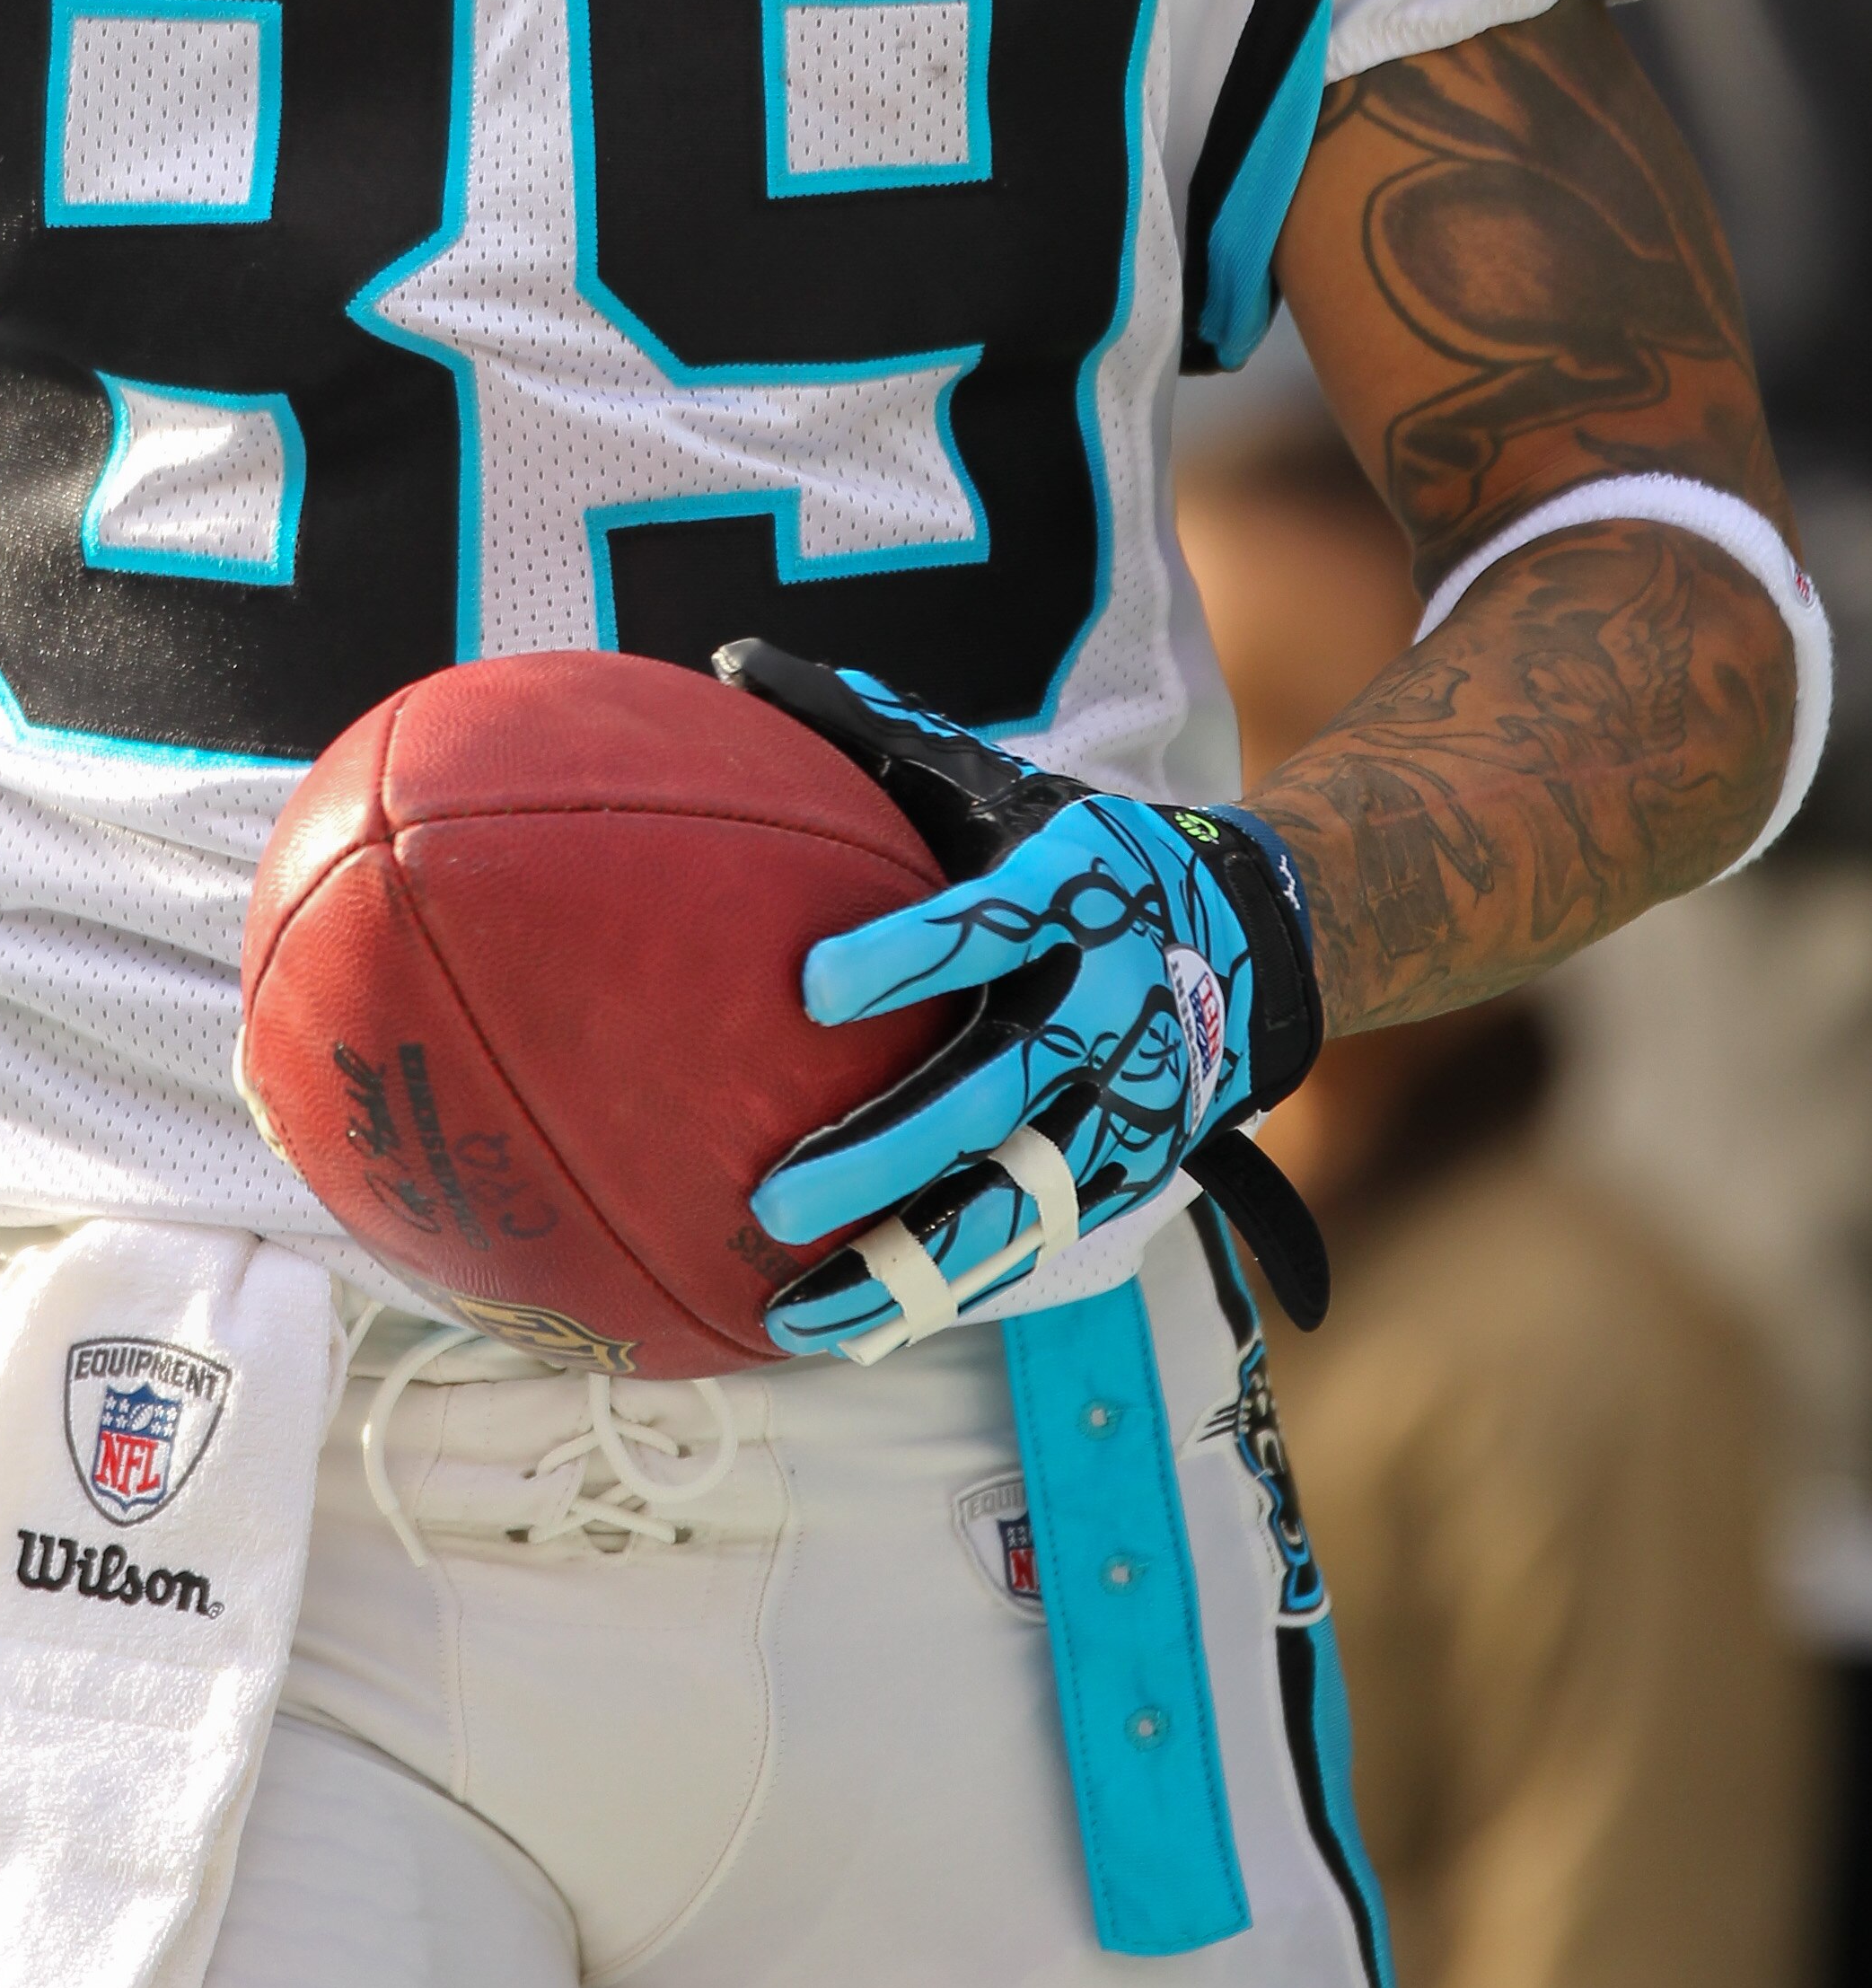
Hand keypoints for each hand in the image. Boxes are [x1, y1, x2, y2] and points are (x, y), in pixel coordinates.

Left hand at [718, 643, 1325, 1356]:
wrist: (1260, 938)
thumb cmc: (1077, 849)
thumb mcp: (998, 782)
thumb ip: (869, 732)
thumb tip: (727, 658)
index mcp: (1068, 895)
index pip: (984, 924)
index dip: (905, 956)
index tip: (809, 988)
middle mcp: (1105, 1008)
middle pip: (995, 1097)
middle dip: (887, 1156)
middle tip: (775, 1197)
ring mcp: (1122, 1108)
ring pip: (1017, 1208)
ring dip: (908, 1271)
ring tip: (794, 1317)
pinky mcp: (1127, 1179)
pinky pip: (1028, 1250)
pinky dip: (940, 1296)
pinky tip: (845, 1329)